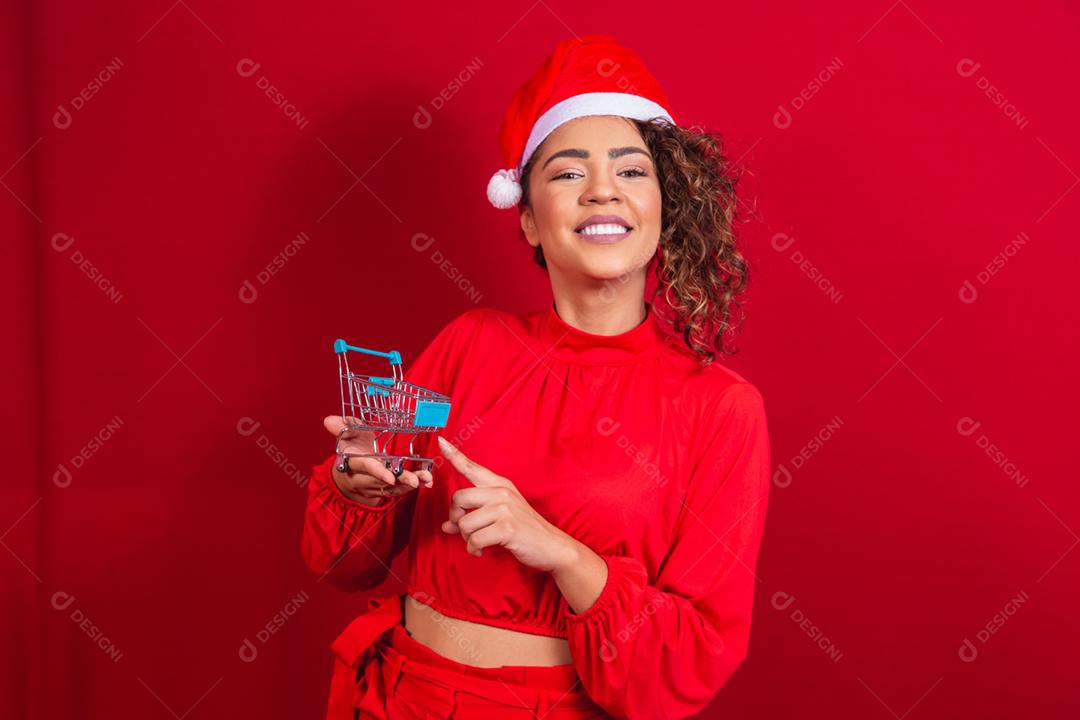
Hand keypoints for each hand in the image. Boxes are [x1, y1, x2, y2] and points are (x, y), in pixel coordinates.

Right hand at [323, 415, 431, 506]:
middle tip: (415, 480)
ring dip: (409, 484)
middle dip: (399, 481)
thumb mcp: (347, 435)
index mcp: (353, 462)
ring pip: (392, 488)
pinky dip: (412, 488)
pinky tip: (427, 483)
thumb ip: (342, 427)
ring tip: (426, 479)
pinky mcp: (383, 490)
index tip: (390, 476)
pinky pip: (398, 491)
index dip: (377, 471)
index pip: (365, 467)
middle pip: (381, 481)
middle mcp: (363, 478)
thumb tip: (329, 420)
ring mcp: (373, 486)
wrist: (348, 473)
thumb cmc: (351, 448)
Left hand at [438, 436, 576, 571]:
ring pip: (464, 523)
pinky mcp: (507, 528)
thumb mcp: (501, 516)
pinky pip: (474, 540)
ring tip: (478, 543)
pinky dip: (474, 550)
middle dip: (456, 519)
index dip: (454, 455)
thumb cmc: (524, 530)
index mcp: (500, 485)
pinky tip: (481, 551)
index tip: (441, 441)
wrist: (552, 545)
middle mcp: (501, 492)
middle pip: (458, 498)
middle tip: (465, 531)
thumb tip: (446, 525)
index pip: (472, 467)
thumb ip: (472, 516)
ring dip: (467, 538)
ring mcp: (505, 509)